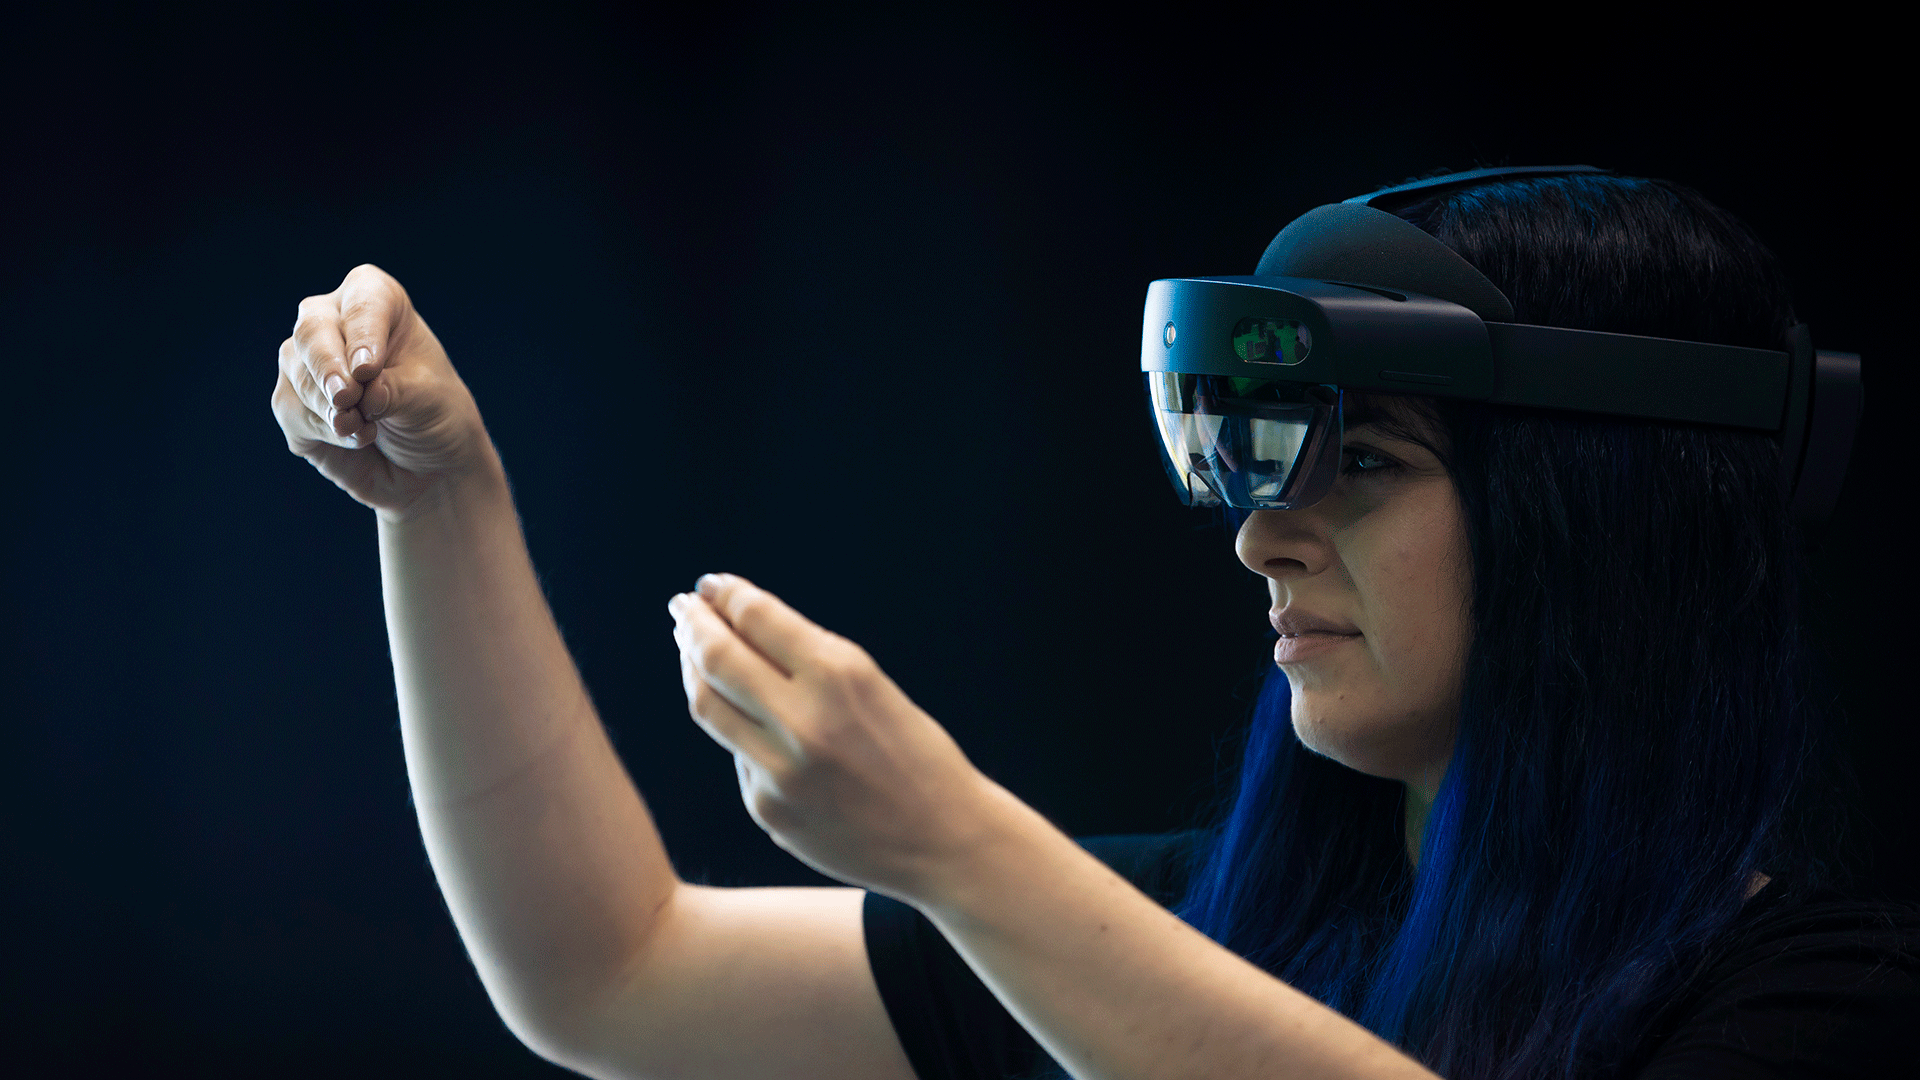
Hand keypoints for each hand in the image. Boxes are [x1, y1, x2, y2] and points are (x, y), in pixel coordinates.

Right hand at [269, 264, 491, 517]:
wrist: (429, 459)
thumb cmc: (436, 413)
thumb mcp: (429, 400)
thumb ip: (391, 391)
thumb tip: (351, 395)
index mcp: (379, 300)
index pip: (365, 301)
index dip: (363, 333)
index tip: (368, 370)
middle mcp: (335, 319)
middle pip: (313, 330)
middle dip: (328, 368)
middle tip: (346, 399)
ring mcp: (308, 358)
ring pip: (297, 372)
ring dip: (332, 409)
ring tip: (367, 430)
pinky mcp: (293, 398)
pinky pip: (291, 409)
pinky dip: (322, 431)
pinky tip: (354, 438)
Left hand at [669, 574, 999, 902]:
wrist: (945, 840)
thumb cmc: (916, 755)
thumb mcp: (874, 688)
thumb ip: (810, 663)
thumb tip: (739, 629)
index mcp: (840, 676)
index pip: (757, 618)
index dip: (725, 596)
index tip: (709, 585)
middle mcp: (804, 721)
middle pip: (716, 657)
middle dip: (692, 623)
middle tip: (682, 607)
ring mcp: (780, 771)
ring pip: (708, 707)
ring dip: (692, 671)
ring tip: (689, 651)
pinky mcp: (768, 809)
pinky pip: (739, 758)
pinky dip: (741, 735)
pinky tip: (754, 728)